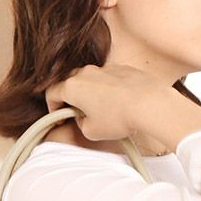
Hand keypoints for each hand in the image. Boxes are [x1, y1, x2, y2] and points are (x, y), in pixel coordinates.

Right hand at [43, 63, 169, 142]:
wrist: (148, 103)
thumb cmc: (118, 118)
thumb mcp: (91, 131)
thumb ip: (80, 123)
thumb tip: (83, 117)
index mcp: (72, 87)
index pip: (52, 92)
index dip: (52, 107)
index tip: (58, 116)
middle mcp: (85, 73)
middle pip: (69, 82)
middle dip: (69, 97)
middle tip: (76, 113)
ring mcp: (104, 68)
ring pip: (89, 78)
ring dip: (88, 92)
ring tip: (99, 109)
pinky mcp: (121, 68)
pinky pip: (107, 78)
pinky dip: (106, 89)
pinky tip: (116, 103)